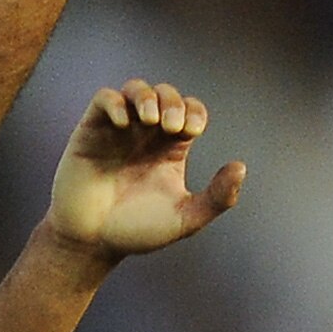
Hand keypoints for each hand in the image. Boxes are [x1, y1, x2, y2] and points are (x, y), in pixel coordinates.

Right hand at [44, 80, 244, 258]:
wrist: (92, 242)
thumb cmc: (137, 231)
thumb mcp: (185, 218)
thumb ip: (217, 197)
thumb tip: (241, 166)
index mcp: (170, 149)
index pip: (189, 111)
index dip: (193, 111)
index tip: (191, 130)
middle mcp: (145, 134)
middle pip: (165, 94)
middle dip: (173, 102)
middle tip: (171, 127)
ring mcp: (118, 130)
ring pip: (136, 89)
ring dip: (146, 96)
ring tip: (150, 119)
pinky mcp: (90, 131)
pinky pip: (104, 98)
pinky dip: (115, 103)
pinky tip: (124, 125)